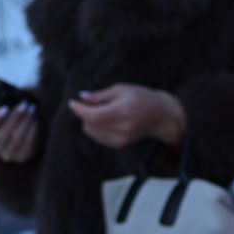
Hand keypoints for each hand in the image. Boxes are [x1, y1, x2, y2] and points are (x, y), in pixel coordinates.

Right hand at [0, 87, 39, 164]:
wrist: (14, 138)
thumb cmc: (1, 120)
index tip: (5, 108)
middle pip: (2, 135)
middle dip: (15, 118)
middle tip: (24, 104)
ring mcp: (7, 154)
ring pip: (16, 139)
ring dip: (25, 122)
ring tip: (31, 109)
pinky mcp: (21, 157)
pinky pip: (27, 145)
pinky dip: (32, 131)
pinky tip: (34, 121)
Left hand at [67, 83, 184, 147]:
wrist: (161, 116)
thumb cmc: (141, 97)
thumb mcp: (121, 89)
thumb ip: (100, 95)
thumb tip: (81, 97)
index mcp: (123, 111)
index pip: (94, 115)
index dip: (80, 109)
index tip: (72, 102)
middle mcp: (122, 128)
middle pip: (90, 124)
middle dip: (85, 113)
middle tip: (91, 103)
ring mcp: (122, 138)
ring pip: (92, 132)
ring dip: (89, 121)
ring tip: (101, 111)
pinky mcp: (120, 144)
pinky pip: (98, 137)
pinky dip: (95, 128)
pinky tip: (105, 120)